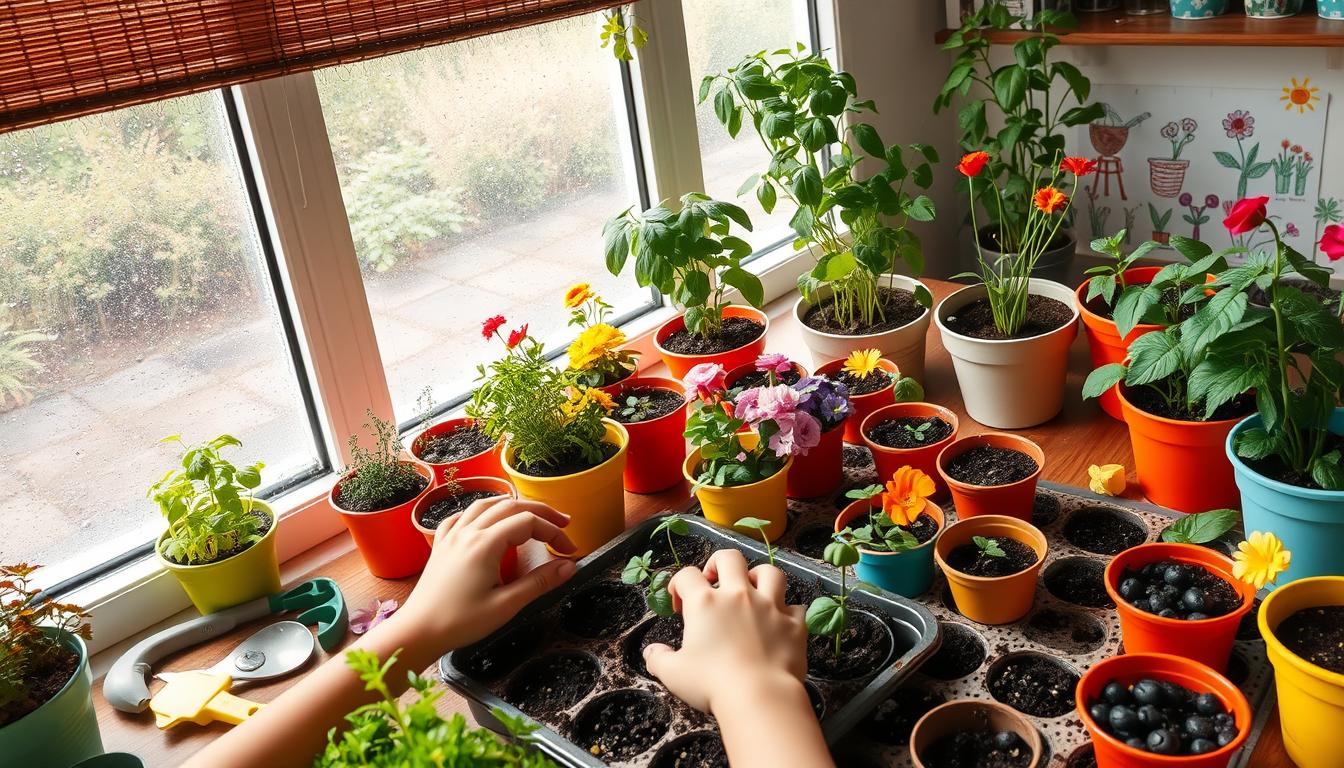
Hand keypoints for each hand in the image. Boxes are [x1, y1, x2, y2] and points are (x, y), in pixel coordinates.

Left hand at [394, 496, 577, 648]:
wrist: (418, 631)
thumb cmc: (460, 622)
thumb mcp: (506, 605)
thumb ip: (539, 582)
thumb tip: (568, 566)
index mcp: (485, 544)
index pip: (528, 523)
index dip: (554, 532)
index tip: (569, 551)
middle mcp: (468, 532)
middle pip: (510, 506)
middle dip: (540, 512)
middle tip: (563, 523)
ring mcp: (452, 536)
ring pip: (485, 505)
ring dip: (512, 505)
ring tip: (531, 515)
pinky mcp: (441, 545)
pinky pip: (461, 516)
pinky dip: (480, 512)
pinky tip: (486, 520)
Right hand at [643, 549, 807, 715]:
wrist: (759, 696)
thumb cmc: (712, 683)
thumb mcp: (673, 674)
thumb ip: (658, 659)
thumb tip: (651, 652)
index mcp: (705, 603)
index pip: (686, 575)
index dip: (678, 584)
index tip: (679, 604)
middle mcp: (738, 596)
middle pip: (730, 558)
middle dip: (718, 563)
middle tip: (714, 581)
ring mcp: (770, 606)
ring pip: (770, 572)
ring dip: (759, 577)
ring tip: (752, 590)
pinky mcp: (794, 624)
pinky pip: (796, 607)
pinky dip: (789, 612)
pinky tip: (781, 622)